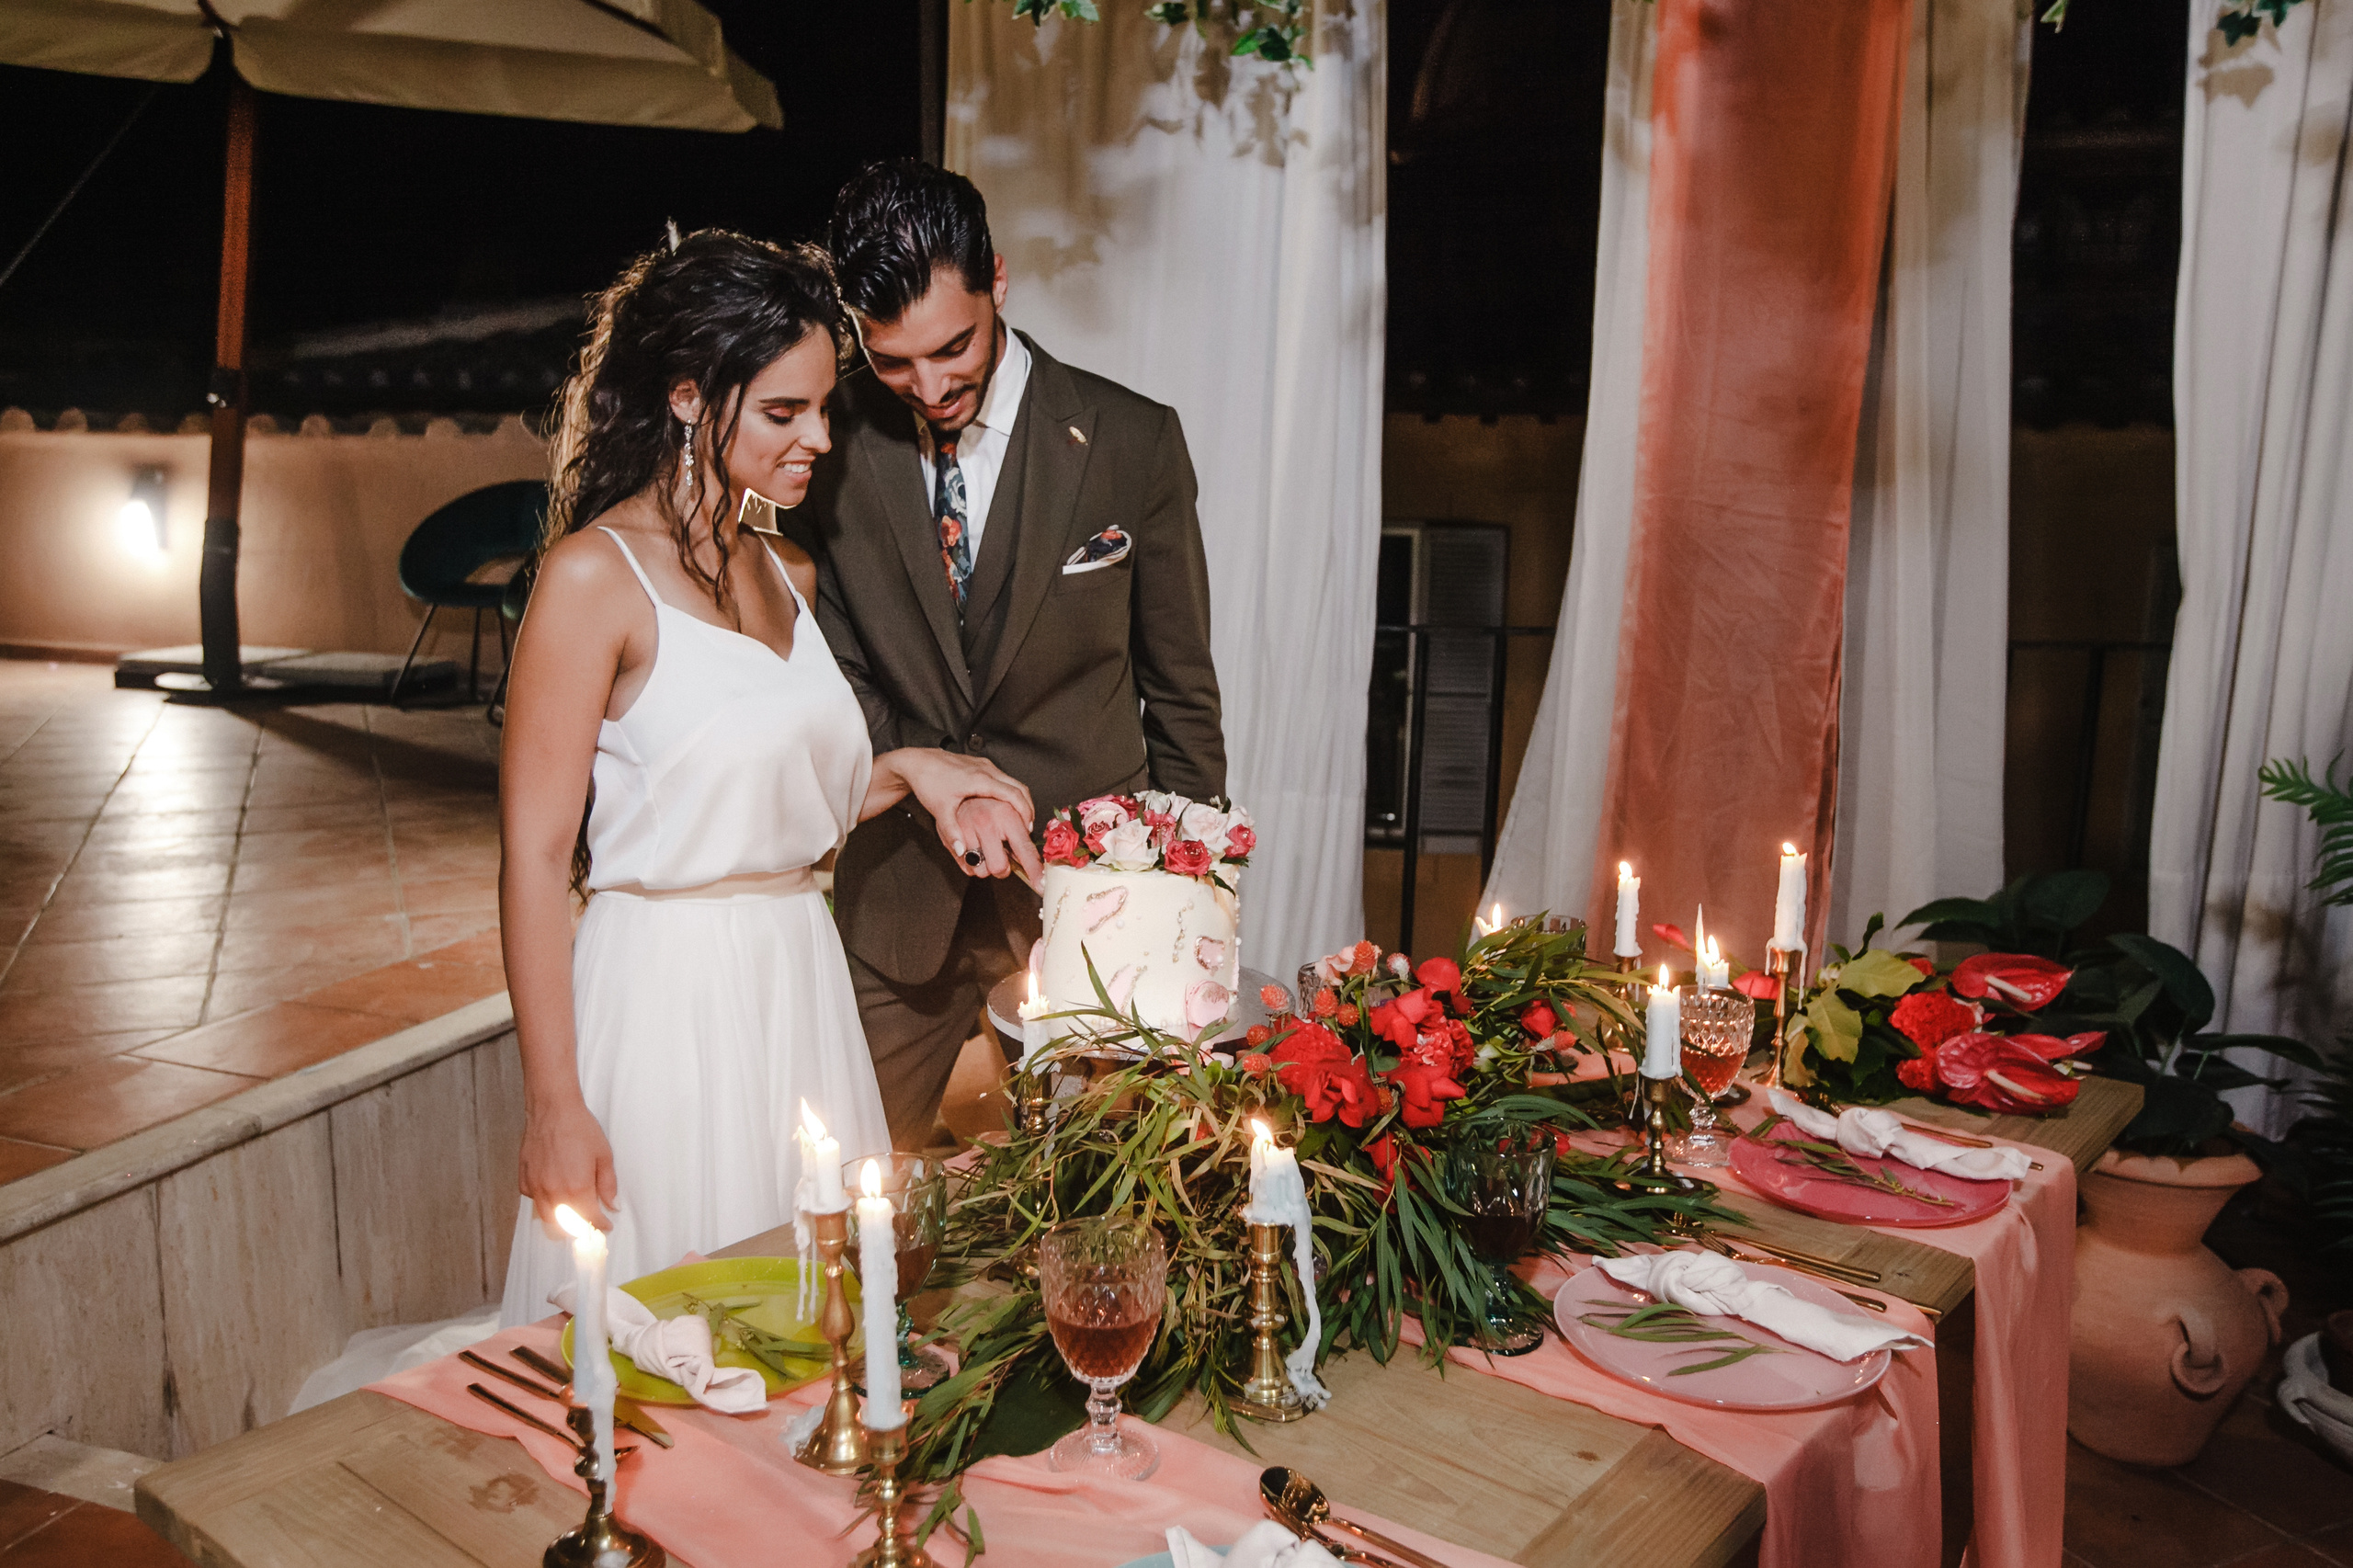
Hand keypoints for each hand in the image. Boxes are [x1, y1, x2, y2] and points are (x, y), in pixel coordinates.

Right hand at [518, 1097, 618, 1234]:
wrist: (553, 1110)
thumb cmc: (579, 1129)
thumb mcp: (604, 1155)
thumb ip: (608, 1185)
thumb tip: (613, 1206)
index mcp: (577, 1188)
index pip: (589, 1219)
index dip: (600, 1225)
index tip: (605, 1226)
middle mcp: (554, 1192)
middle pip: (566, 1226)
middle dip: (579, 1228)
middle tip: (589, 1222)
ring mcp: (536, 1187)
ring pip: (547, 1218)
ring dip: (561, 1221)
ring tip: (572, 1215)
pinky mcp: (524, 1180)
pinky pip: (534, 1201)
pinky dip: (544, 1204)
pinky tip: (553, 1194)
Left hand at [891, 749, 1033, 857]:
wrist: (916, 762)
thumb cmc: (927, 782)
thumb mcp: (939, 809)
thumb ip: (951, 831)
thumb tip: (961, 851)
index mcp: (980, 779)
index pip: (1013, 794)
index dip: (1024, 811)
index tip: (1028, 827)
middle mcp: (986, 769)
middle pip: (1019, 787)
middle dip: (1028, 807)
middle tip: (1029, 826)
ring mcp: (984, 765)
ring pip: (1012, 781)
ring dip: (1019, 799)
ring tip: (1020, 819)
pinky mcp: (980, 765)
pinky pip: (1003, 778)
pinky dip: (1010, 793)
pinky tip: (1004, 806)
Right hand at [954, 794, 1044, 884]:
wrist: (958, 790)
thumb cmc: (988, 803)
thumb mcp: (1009, 811)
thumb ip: (1022, 834)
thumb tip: (1033, 861)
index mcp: (1006, 815)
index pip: (1025, 849)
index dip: (1034, 871)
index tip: (1041, 886)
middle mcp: (986, 823)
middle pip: (999, 868)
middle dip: (1002, 868)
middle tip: (1000, 855)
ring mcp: (966, 832)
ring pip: (981, 871)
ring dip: (985, 866)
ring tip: (984, 848)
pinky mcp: (950, 841)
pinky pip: (967, 869)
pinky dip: (972, 864)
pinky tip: (972, 847)